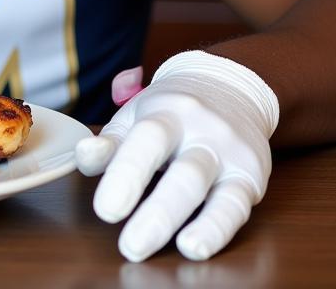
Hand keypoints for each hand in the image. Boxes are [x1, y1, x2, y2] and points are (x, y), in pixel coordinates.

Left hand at [74, 50, 279, 262]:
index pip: (147, 140)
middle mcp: (202, 130)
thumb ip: (110, 141)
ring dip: (178, 221)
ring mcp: (228, 153)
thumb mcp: (137, 116)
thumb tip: (85, 157)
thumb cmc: (170, 111)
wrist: (229, 88)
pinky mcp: (250, 177)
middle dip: (156, 212)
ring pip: (205, 189)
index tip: (106, 210)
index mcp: (167, 111)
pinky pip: (235, 207)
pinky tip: (194, 248)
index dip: (126, 173)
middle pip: (182, 173)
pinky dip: (216, 230)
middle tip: (129, 246)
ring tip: (152, 247)